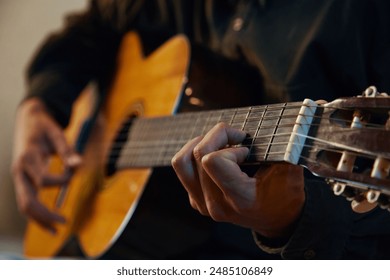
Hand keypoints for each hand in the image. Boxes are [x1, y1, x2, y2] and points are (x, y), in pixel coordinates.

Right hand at [11, 98, 80, 232]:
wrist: (28, 119)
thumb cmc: (44, 126)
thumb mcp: (57, 133)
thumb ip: (67, 150)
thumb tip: (79, 165)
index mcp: (28, 157)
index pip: (42, 180)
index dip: (61, 181)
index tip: (73, 175)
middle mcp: (19, 171)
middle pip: (27, 201)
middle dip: (45, 215)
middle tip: (65, 222)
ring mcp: (19, 177)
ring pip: (24, 205)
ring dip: (39, 220)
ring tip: (57, 230)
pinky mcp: (22, 181)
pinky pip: (27, 201)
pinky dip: (37, 213)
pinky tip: (49, 220)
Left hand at [172, 123, 304, 238]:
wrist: (277, 219)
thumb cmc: (286, 193)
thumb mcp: (289, 171)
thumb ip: (279, 149)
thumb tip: (263, 127)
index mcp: (240, 199)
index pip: (213, 161)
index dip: (230, 147)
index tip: (246, 150)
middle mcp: (217, 205)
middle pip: (198, 155)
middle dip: (217, 136)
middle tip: (237, 139)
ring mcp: (203, 205)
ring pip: (182, 161)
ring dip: (200, 144)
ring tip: (220, 144)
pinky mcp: (196, 201)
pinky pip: (183, 169)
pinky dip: (196, 156)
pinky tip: (217, 156)